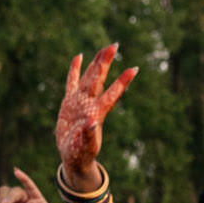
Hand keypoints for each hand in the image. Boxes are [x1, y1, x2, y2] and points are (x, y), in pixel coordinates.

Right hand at [57, 45, 137, 186]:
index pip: (112, 94)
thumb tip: (92, 123)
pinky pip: (72, 82)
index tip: (134, 69)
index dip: (122, 82)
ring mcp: (80, 101)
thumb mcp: (85, 147)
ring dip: (96, 62)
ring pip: (89, 77)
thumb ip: (88, 135)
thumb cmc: (81, 155)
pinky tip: (78, 56)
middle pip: (99, 78)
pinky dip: (75, 69)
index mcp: (97, 113)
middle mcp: (90, 104)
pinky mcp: (69, 102)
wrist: (73, 157)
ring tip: (104, 48)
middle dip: (106, 62)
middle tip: (115, 45)